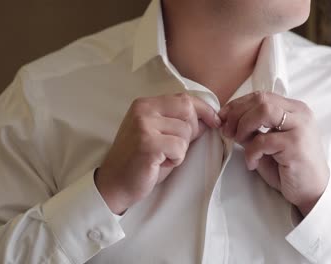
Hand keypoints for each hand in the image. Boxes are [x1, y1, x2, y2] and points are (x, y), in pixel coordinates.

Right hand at [96, 93, 220, 214]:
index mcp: (145, 104)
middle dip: (191, 131)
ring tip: (163, 157)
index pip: (184, 98)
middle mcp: (143, 110)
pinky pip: (179, 148)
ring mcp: (144, 125)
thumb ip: (180, 122)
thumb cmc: (140, 160)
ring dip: (181, 149)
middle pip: (188, 111)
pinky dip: (176, 159)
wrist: (115, 183)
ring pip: (186, 132)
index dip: (204, 109)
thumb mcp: (160, 134)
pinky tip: (160, 163)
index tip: (215, 121)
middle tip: (175, 148)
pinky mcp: (148, 143)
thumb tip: (209, 118)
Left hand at [219, 91, 328, 215]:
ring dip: (244, 126)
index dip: (237, 104)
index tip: (223, 118)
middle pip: (261, 100)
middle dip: (237, 114)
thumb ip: (253, 128)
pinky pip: (263, 140)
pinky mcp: (296, 145)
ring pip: (264, 111)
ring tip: (240, 142)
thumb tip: (228, 120)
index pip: (261, 96)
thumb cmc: (288, 167)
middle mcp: (300, 114)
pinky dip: (251, 152)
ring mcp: (300, 127)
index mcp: (294, 109)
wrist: (312, 190)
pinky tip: (253, 163)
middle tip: (228, 132)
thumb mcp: (268, 142)